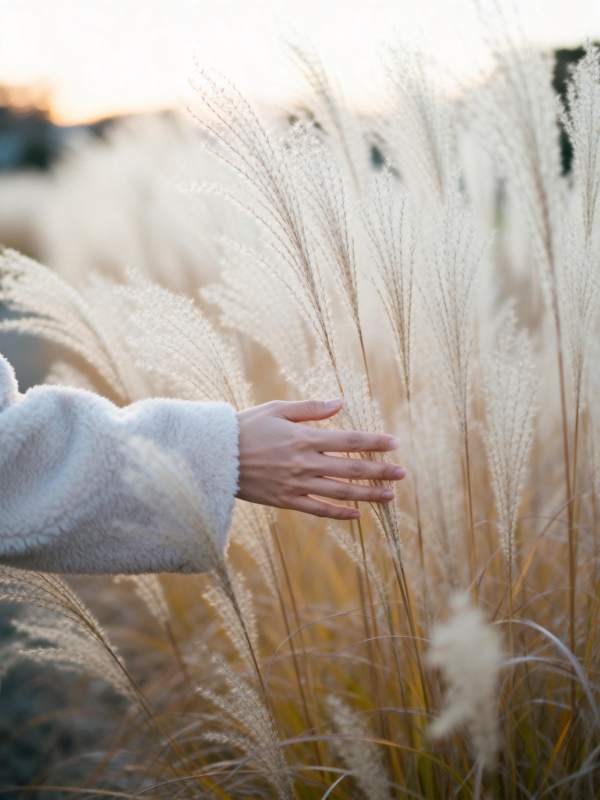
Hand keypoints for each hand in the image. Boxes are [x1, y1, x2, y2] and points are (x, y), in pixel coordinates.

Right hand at [235, 398, 405, 520]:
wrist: (215, 456)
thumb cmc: (246, 427)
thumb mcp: (277, 409)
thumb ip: (311, 408)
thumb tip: (341, 403)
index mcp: (304, 437)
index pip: (349, 440)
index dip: (374, 442)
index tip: (395, 444)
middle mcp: (304, 463)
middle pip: (351, 468)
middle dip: (379, 471)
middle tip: (402, 474)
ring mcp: (296, 484)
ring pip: (340, 491)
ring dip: (367, 494)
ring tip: (390, 496)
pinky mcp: (286, 501)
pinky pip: (318, 509)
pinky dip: (339, 513)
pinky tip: (357, 514)